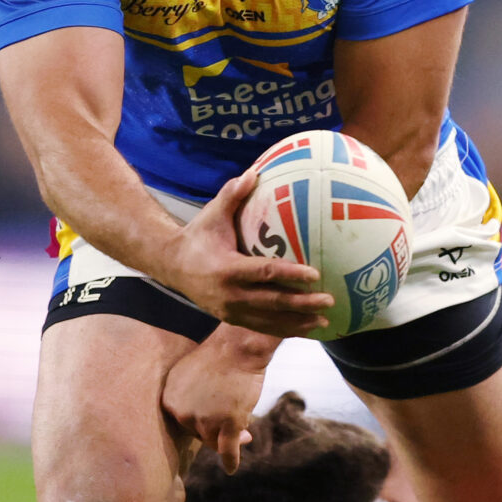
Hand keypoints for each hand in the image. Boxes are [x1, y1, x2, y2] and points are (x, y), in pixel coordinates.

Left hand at [159, 327, 267, 470]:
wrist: (239, 344)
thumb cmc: (218, 355)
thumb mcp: (189, 374)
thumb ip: (191, 400)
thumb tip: (203, 426)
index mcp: (169, 400)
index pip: (184, 422)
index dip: (202, 421)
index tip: (213, 417)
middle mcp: (183, 413)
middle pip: (199, 433)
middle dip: (216, 429)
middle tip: (233, 420)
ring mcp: (205, 420)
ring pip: (215, 441)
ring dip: (231, 438)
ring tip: (245, 433)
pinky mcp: (228, 425)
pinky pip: (228, 451)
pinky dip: (230, 460)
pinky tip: (231, 469)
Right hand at [161, 171, 332, 336]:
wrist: (171, 265)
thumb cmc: (198, 236)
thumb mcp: (212, 214)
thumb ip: (232, 194)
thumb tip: (254, 171)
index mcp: (226, 269)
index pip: (264, 273)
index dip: (290, 274)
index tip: (315, 274)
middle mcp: (229, 295)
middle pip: (272, 302)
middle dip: (302, 303)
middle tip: (329, 300)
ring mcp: (230, 311)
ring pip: (269, 321)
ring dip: (298, 323)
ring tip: (324, 321)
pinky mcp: (231, 319)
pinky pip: (262, 327)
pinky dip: (284, 329)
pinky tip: (306, 328)